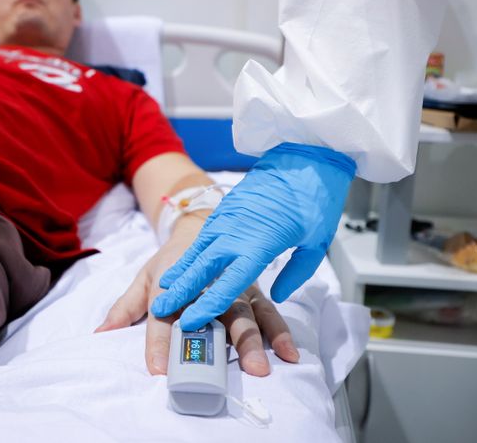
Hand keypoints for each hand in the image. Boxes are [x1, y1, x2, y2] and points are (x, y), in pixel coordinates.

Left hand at [95, 215, 298, 375]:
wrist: (199, 227)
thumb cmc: (170, 262)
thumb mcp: (144, 278)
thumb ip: (124, 308)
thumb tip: (100, 331)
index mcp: (174, 281)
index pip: (163, 315)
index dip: (158, 342)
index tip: (157, 369)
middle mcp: (207, 284)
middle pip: (211, 315)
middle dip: (213, 344)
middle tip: (218, 372)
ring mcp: (234, 286)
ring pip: (245, 314)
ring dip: (252, 341)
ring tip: (261, 367)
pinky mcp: (254, 291)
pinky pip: (269, 312)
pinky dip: (280, 332)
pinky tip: (289, 352)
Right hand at [152, 143, 355, 330]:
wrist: (304, 156)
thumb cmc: (315, 198)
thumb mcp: (316, 242)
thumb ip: (296, 272)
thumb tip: (278, 294)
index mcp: (260, 243)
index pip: (230, 282)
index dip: (208, 304)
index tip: (191, 319)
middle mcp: (236, 232)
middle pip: (203, 268)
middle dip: (181, 291)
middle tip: (160, 309)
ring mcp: (227, 219)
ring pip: (197, 251)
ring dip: (180, 272)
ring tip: (163, 289)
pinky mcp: (225, 209)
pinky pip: (203, 237)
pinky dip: (190, 253)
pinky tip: (182, 265)